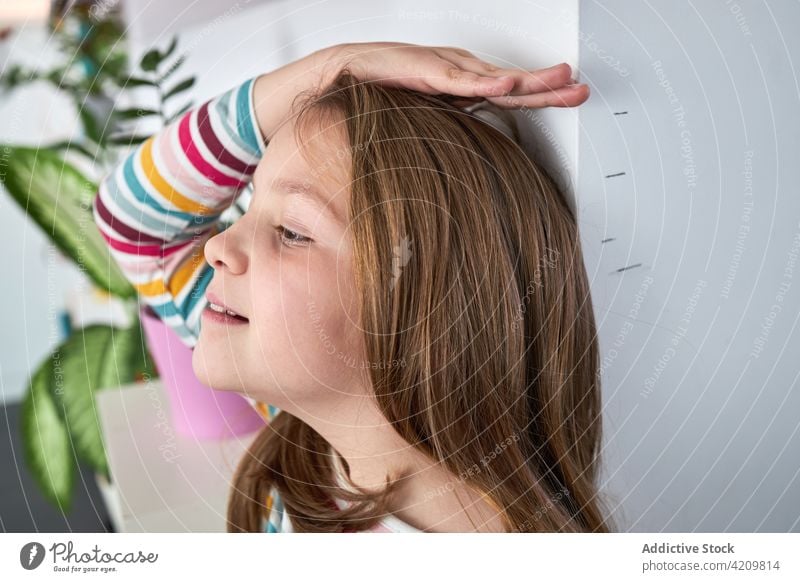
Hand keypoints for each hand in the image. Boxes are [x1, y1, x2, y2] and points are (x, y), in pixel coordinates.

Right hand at [328, 41, 589, 108]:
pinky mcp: (426, 71)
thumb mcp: (428, 119)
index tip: (574, 98)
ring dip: (527, 80)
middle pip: (514, 83)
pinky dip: (482, 82)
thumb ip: (452, 132)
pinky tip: (505, 84)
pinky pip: (458, 80)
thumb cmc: (386, 92)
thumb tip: (473, 164)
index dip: (544, 96)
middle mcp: (463, 76)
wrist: (348, 74)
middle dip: (549, 86)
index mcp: (466, 89)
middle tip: (579, 89)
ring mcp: (447, 71)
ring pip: (494, 77)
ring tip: (558, 79)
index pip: (512, 93)